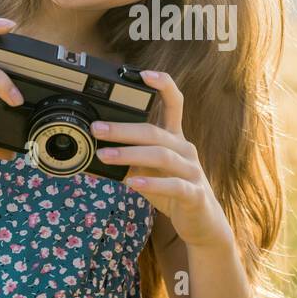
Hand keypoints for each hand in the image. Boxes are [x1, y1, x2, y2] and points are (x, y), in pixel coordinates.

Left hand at [92, 69, 231, 249]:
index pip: (174, 103)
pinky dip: (152, 184)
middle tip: (97, 128)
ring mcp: (192, 171)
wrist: (203, 223)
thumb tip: (93, 156)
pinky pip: (174, 185)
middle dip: (123, 129)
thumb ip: (128, 162)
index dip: (162, 85)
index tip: (143, 74)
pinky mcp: (194, 194)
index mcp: (176, 139)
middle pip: (155, 132)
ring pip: (162, 156)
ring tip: (105, 155)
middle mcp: (186, 150)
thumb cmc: (173, 192)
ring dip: (130, 154)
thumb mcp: (148, 173)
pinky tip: (133, 184)